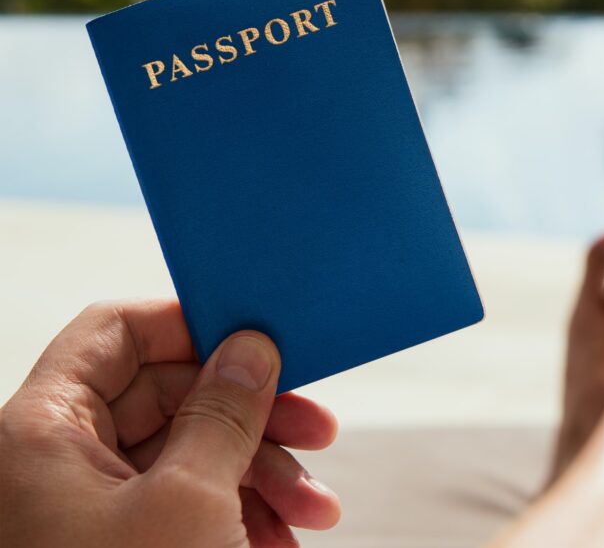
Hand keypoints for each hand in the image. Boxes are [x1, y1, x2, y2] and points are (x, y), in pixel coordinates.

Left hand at [0, 299, 340, 546]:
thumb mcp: (189, 502)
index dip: (190, 322)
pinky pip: (188, 503)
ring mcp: (89, 509)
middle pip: (168, 394)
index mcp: (42, 432)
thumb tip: (251, 348)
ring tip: (315, 508)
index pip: (115, 331)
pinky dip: (241, 514)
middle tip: (317, 426)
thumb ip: (224, 411)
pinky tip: (283, 539)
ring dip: (262, 473)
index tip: (259, 335)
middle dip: (252, 414)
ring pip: (190, 453)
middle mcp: (58, 462)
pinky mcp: (122, 545)